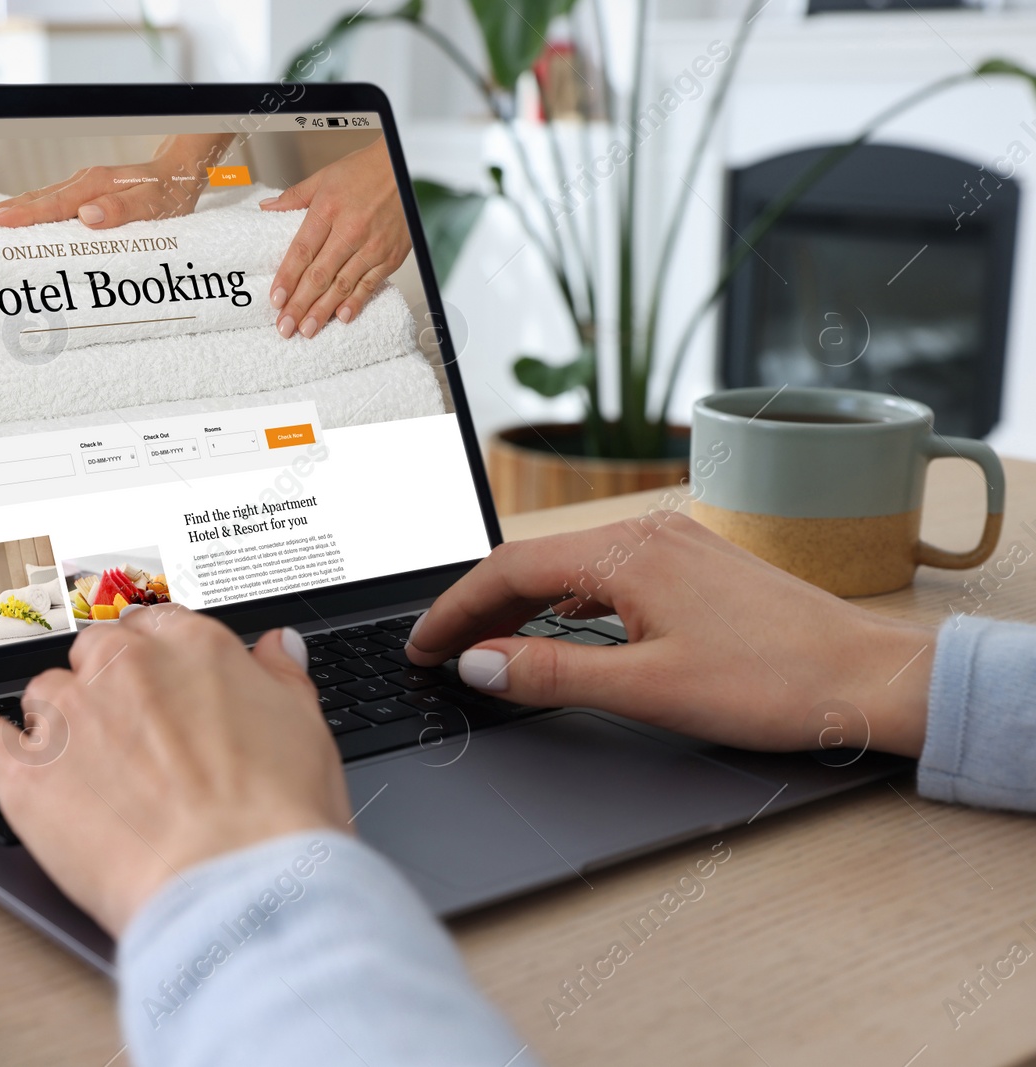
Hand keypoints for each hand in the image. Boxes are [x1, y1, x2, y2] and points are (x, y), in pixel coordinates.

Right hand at [0, 133, 234, 230]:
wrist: (181, 173)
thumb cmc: (169, 193)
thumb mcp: (155, 206)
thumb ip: (123, 211)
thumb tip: (88, 216)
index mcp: (95, 188)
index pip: (51, 204)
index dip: (21, 215)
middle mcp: (84, 185)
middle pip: (36, 199)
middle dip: (3, 212)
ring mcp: (82, 188)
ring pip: (40, 199)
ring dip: (12, 211)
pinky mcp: (85, 194)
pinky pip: (52, 203)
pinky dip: (30, 211)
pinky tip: (17, 221)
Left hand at [0, 605, 350, 936]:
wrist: (235, 887)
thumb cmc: (277, 820)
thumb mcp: (306, 731)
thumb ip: (280, 678)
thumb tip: (278, 647)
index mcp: (192, 648)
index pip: (155, 628)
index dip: (155, 664)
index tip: (157, 689)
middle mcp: (125, 667)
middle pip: (94, 656)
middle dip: (105, 689)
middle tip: (125, 736)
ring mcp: (70, 716)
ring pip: (43, 696)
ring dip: (55, 723)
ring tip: (75, 766)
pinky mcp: (26, 772)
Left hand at [262, 142, 412, 337]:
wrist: (407, 167)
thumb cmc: (366, 171)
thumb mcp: (324, 177)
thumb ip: (294, 197)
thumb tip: (265, 208)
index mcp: (327, 210)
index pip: (301, 251)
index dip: (287, 278)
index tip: (275, 300)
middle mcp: (350, 230)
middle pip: (319, 276)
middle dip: (299, 305)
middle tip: (284, 328)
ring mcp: (372, 246)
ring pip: (342, 286)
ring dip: (323, 311)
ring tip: (306, 330)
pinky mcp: (390, 256)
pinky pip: (370, 284)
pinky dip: (355, 303)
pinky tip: (341, 318)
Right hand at [406, 514, 934, 757]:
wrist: (870, 678)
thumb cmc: (774, 683)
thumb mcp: (648, 688)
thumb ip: (551, 674)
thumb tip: (479, 663)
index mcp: (627, 552)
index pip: (508, 570)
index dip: (455, 611)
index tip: (423, 647)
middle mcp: (646, 532)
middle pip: (532, 562)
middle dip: (477, 606)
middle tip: (439, 649)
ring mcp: (673, 544)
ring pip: (568, 567)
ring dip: (519, 602)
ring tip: (486, 642)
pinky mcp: (694, 564)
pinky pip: (605, 573)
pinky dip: (564, 601)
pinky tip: (558, 626)